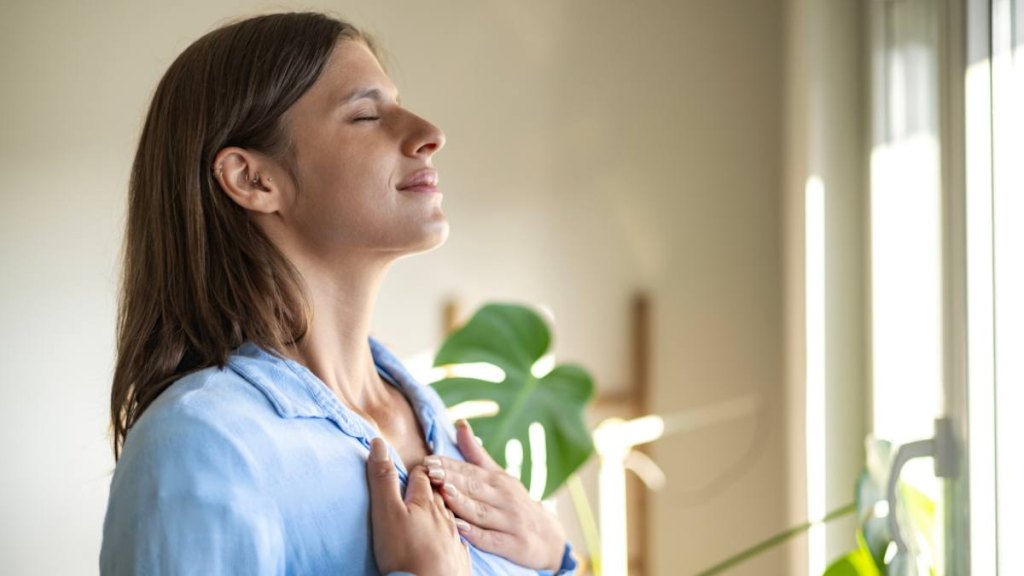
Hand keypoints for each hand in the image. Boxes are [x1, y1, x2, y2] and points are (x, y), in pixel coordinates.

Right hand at [366, 437, 470, 575]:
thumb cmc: (404, 553)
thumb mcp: (386, 513)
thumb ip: (383, 480)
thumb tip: (378, 442)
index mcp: (425, 502)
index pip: (422, 476)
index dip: (417, 470)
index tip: (414, 466)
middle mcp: (444, 516)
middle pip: (439, 493)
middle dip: (433, 485)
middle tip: (427, 481)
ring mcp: (454, 537)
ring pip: (451, 514)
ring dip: (444, 506)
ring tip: (438, 505)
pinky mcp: (459, 558)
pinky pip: (459, 539)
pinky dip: (454, 532)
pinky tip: (452, 536)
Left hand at [424, 420, 567, 570]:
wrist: (550, 537)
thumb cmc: (516, 503)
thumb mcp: (500, 477)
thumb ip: (476, 454)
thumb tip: (459, 423)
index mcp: (498, 481)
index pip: (470, 471)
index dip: (449, 465)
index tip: (428, 461)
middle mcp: (504, 498)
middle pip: (474, 488)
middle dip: (451, 479)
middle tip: (430, 473)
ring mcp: (509, 521)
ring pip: (481, 511)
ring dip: (462, 502)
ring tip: (443, 493)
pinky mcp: (513, 544)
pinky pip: (492, 539)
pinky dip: (476, 535)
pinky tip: (460, 529)